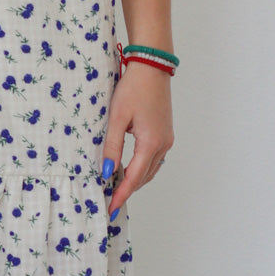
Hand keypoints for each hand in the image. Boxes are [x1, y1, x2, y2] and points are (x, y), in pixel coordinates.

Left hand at [99, 60, 174, 220]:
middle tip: (110, 201)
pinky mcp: (165, 133)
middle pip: (144, 177)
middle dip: (127, 190)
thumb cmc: (133, 89)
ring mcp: (166, 139)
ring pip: (150, 169)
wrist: (152, 67)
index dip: (121, 194)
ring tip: (117, 188)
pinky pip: (154, 159)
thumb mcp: (117, 117)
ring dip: (135, 180)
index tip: (111, 207)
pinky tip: (129, 169)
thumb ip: (113, 147)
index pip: (134, 177)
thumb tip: (107, 172)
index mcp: (151, 143)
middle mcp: (162, 144)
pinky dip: (142, 168)